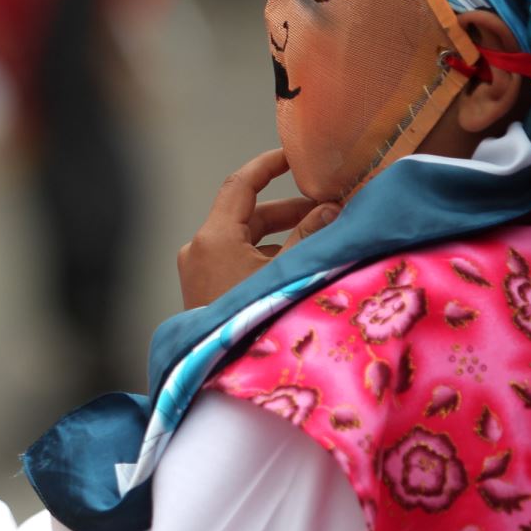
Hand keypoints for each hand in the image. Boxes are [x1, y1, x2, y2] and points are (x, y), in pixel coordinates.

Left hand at [176, 150, 338, 310]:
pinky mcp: (204, 290)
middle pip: (247, 214)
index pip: (240, 185)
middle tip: (329, 205)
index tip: (295, 156)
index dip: (269, 165)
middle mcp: (199, 249)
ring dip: (282, 234)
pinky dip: (267, 254)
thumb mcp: (288, 272)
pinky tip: (300, 262)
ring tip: (322, 234)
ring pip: (244, 239)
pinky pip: (238, 259)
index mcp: (212, 237)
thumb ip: (310, 236)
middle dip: (289, 209)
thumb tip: (332, 206)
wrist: (220, 374)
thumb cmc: (256, 320)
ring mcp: (199, 270)